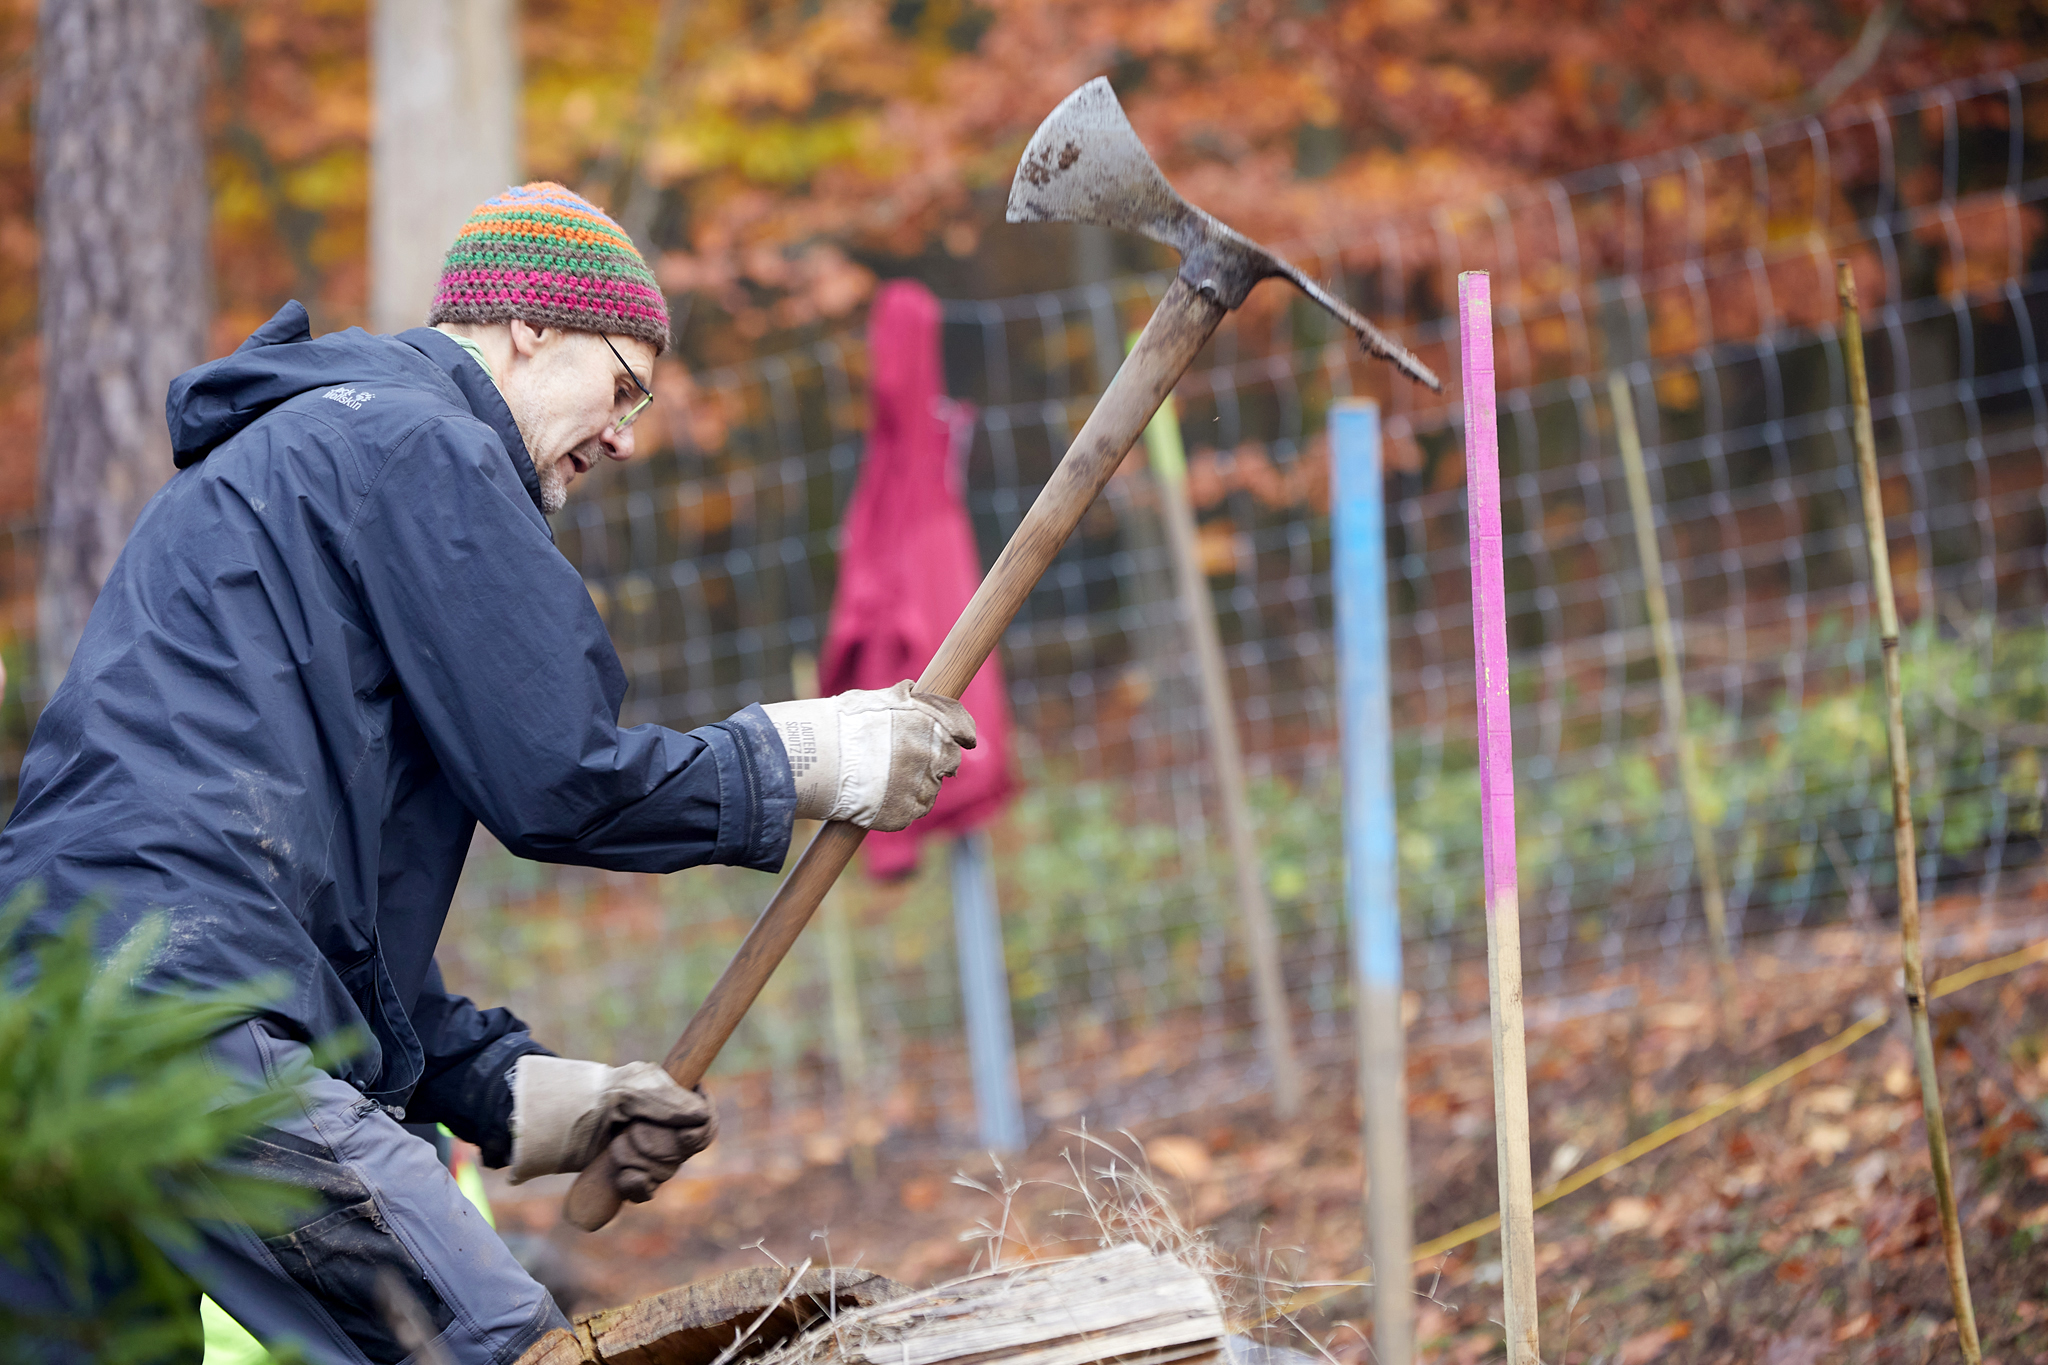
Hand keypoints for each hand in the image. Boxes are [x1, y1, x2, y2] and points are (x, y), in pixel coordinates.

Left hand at [509, 1057, 715, 1201]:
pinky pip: (647, 1191)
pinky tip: (624, 1178)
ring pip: (665, 1172)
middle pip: (684, 1153)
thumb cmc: (602, 1093)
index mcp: (677, 1102)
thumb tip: (701, 1118)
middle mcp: (668, 1130)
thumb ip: (668, 1100)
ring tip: (615, 1148)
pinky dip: (637, 1186)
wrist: (564, 1116)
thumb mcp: (635, 1087)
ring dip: (638, 1161)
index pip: (706, 1125)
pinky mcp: (632, 1175)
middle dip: (656, 1145)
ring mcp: (650, 1154)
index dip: (697, 1133)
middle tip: (629, 1131)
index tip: (684, 1133)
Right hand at [762, 681, 976, 831]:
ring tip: (883, 780)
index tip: (967, 740)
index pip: (958, 724)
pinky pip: (914, 810)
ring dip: (916, 785)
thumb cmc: (842, 725)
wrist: (819, 761)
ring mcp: (922, 786)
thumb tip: (914, 690)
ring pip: (930, 788)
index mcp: (930, 722)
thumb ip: (903, 698)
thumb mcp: (876, 699)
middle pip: (949, 761)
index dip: (963, 732)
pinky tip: (879, 797)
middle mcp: (933, 754)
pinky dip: (902, 806)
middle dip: (935, 761)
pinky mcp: (908, 812)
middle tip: (908, 762)